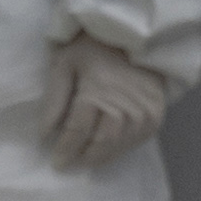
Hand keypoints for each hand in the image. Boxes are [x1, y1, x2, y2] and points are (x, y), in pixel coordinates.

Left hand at [44, 32, 173, 169]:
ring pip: (120, 145)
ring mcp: (144, 109)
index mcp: (98, 89)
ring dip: (102, 157)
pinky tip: (108, 149)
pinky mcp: (156, 112)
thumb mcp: (64, 65)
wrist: (133, 35)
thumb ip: (54, 100)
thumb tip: (44, 135)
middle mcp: (124, 102)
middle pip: (102, 143)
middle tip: (71, 164)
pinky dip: (120, 148)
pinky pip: (137, 140)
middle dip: (84, 158)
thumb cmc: (92, 48)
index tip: (56, 163)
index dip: (65, 149)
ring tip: (86, 159)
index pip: (78, 130)